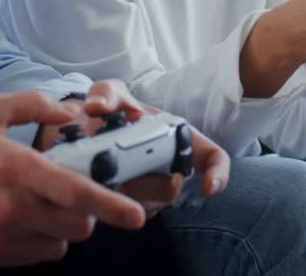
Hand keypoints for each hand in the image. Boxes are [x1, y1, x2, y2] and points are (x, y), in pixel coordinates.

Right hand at [0, 91, 148, 266]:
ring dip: (61, 231)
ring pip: (57, 246)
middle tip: (74, 198)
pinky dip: (38, 245)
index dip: (112, 207)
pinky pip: (31, 259)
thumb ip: (34, 106)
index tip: (135, 217)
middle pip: (76, 226)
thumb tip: (69, 112)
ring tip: (44, 211)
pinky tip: (23, 224)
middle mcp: (12, 207)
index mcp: (17, 168)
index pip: (78, 194)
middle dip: (86, 214)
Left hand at [35, 80, 229, 214]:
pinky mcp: (134, 206)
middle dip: (142, 181)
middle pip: (171, 188)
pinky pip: (127, 211)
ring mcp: (153, 190)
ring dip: (122, 191)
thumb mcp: (108, 93)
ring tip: (99, 171)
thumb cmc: (112, 110)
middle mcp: (172, 167)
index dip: (218, 174)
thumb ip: (105, 94)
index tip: (207, 188)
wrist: (87, 130)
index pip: (213, 157)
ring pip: (147, 204)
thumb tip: (96, 108)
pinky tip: (96, 184)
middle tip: (115, 168)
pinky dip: (111, 200)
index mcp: (179, 137)